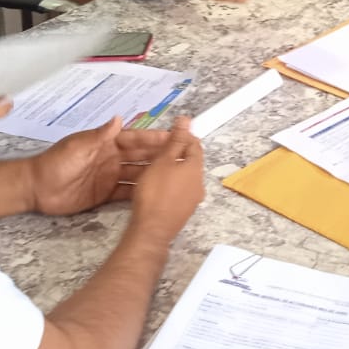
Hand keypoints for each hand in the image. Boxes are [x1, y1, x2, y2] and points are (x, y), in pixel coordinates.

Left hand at [28, 116, 201, 217]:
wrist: (36, 189)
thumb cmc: (55, 163)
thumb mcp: (77, 147)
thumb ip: (99, 136)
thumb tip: (118, 118)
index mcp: (106, 143)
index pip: (135, 139)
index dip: (154, 138)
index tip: (173, 136)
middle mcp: (111, 158)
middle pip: (140, 156)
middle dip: (160, 154)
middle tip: (183, 155)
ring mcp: (110, 176)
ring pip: (137, 173)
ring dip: (154, 173)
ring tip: (176, 176)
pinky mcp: (106, 194)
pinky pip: (127, 192)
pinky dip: (141, 192)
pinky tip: (156, 194)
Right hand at [126, 119, 204, 240]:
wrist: (152, 229)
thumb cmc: (155, 191)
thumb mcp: (162, 161)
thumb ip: (175, 140)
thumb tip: (187, 119)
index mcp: (195, 168)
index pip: (194, 144)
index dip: (181, 136)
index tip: (165, 134)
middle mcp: (198, 183)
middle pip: (188, 161)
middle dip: (173, 153)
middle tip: (153, 151)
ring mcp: (191, 199)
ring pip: (182, 177)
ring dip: (169, 169)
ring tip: (149, 167)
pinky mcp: (182, 211)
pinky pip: (176, 191)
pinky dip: (167, 184)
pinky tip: (152, 185)